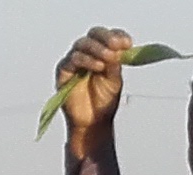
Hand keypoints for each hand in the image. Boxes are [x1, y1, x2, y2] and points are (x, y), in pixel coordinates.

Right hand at [54, 26, 136, 140]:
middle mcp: (88, 52)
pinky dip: (87, 60)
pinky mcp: (64, 70)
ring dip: (97, 48)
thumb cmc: (103, 101)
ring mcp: (74, 60)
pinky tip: (98, 66)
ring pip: (83, 44)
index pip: (109, 36)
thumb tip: (119, 50)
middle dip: (106, 37)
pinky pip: (73, 59)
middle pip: (94, 34)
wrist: (92, 122)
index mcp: (103, 52)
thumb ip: (115, 65)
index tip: (128, 43)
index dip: (117, 36)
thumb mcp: (114, 81)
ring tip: (110, 57)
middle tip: (117, 45)